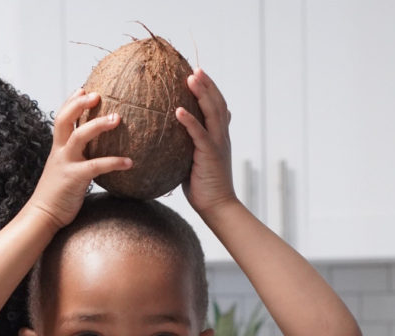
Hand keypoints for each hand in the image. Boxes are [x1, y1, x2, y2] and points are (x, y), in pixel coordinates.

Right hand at [29, 89, 131, 229]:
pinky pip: (96, 166)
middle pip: (65, 118)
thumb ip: (75, 162)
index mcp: (57, 149)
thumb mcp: (63, 174)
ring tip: (117, 118)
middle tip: (98, 94)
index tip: (84, 88)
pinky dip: (114, 162)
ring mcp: (66, 164)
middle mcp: (59, 152)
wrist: (42, 217)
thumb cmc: (56, 198)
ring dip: (98, 125)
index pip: (61, 118)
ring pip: (79, 136)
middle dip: (80, 104)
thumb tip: (93, 159)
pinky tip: (129, 162)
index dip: (71, 102)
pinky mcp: (74, 179)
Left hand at [175, 67, 236, 217]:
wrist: (217, 206)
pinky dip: (189, 121)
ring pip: (212, 112)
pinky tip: (178, 110)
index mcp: (219, 137)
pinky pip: (199, 134)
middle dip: (207, 84)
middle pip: (217, 103)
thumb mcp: (195, 163)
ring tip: (190, 78)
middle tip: (195, 69)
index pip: (217, 107)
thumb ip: (189, 148)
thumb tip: (173, 141)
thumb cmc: (204, 188)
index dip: (210, 90)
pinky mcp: (210, 154)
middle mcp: (221, 137)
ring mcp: (217, 144)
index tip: (198, 75)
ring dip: (201, 93)